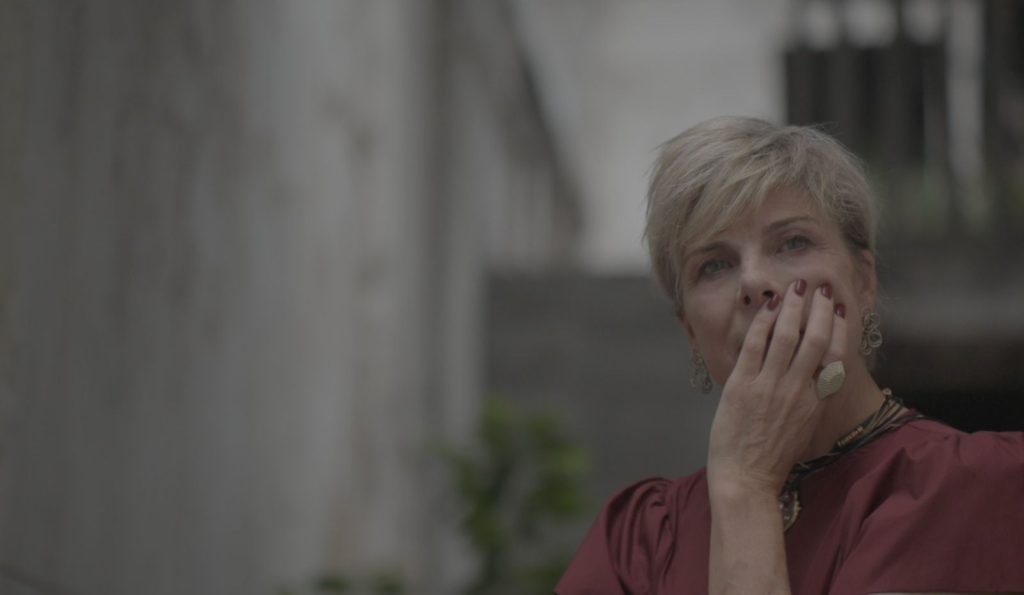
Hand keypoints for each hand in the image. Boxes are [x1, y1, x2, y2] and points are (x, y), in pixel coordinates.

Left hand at [706, 279, 846, 495]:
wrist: (747, 480)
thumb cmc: (773, 459)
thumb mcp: (804, 429)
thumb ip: (811, 401)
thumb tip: (817, 378)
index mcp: (816, 403)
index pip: (835, 357)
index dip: (838, 329)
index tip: (838, 309)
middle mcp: (798, 390)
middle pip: (814, 340)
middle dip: (818, 309)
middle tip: (819, 287)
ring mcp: (770, 386)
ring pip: (786, 336)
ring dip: (792, 307)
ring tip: (796, 287)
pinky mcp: (743, 386)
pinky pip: (755, 346)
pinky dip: (763, 323)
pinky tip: (768, 306)